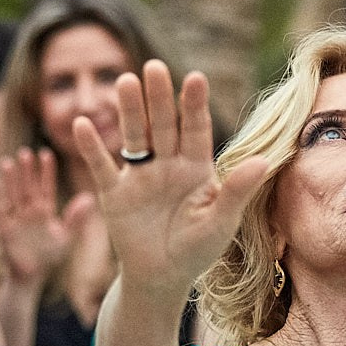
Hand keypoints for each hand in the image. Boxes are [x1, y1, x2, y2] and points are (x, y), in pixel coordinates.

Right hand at [0, 148, 94, 282]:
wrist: (31, 278)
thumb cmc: (50, 258)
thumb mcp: (66, 238)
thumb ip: (76, 219)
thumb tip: (89, 198)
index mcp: (45, 212)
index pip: (46, 187)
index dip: (46, 172)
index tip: (46, 154)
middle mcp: (29, 212)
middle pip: (27, 187)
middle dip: (26, 171)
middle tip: (25, 152)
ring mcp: (16, 219)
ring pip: (13, 195)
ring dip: (10, 180)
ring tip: (8, 162)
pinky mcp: (4, 230)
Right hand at [73, 61, 265, 298]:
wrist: (162, 278)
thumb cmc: (197, 249)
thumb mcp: (221, 222)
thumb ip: (238, 191)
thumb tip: (265, 161)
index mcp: (196, 168)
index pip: (196, 130)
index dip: (194, 105)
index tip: (196, 78)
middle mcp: (167, 164)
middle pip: (163, 125)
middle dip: (159, 98)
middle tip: (154, 66)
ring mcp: (139, 176)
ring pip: (134, 138)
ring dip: (128, 111)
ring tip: (124, 81)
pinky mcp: (115, 194)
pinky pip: (102, 167)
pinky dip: (92, 148)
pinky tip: (81, 124)